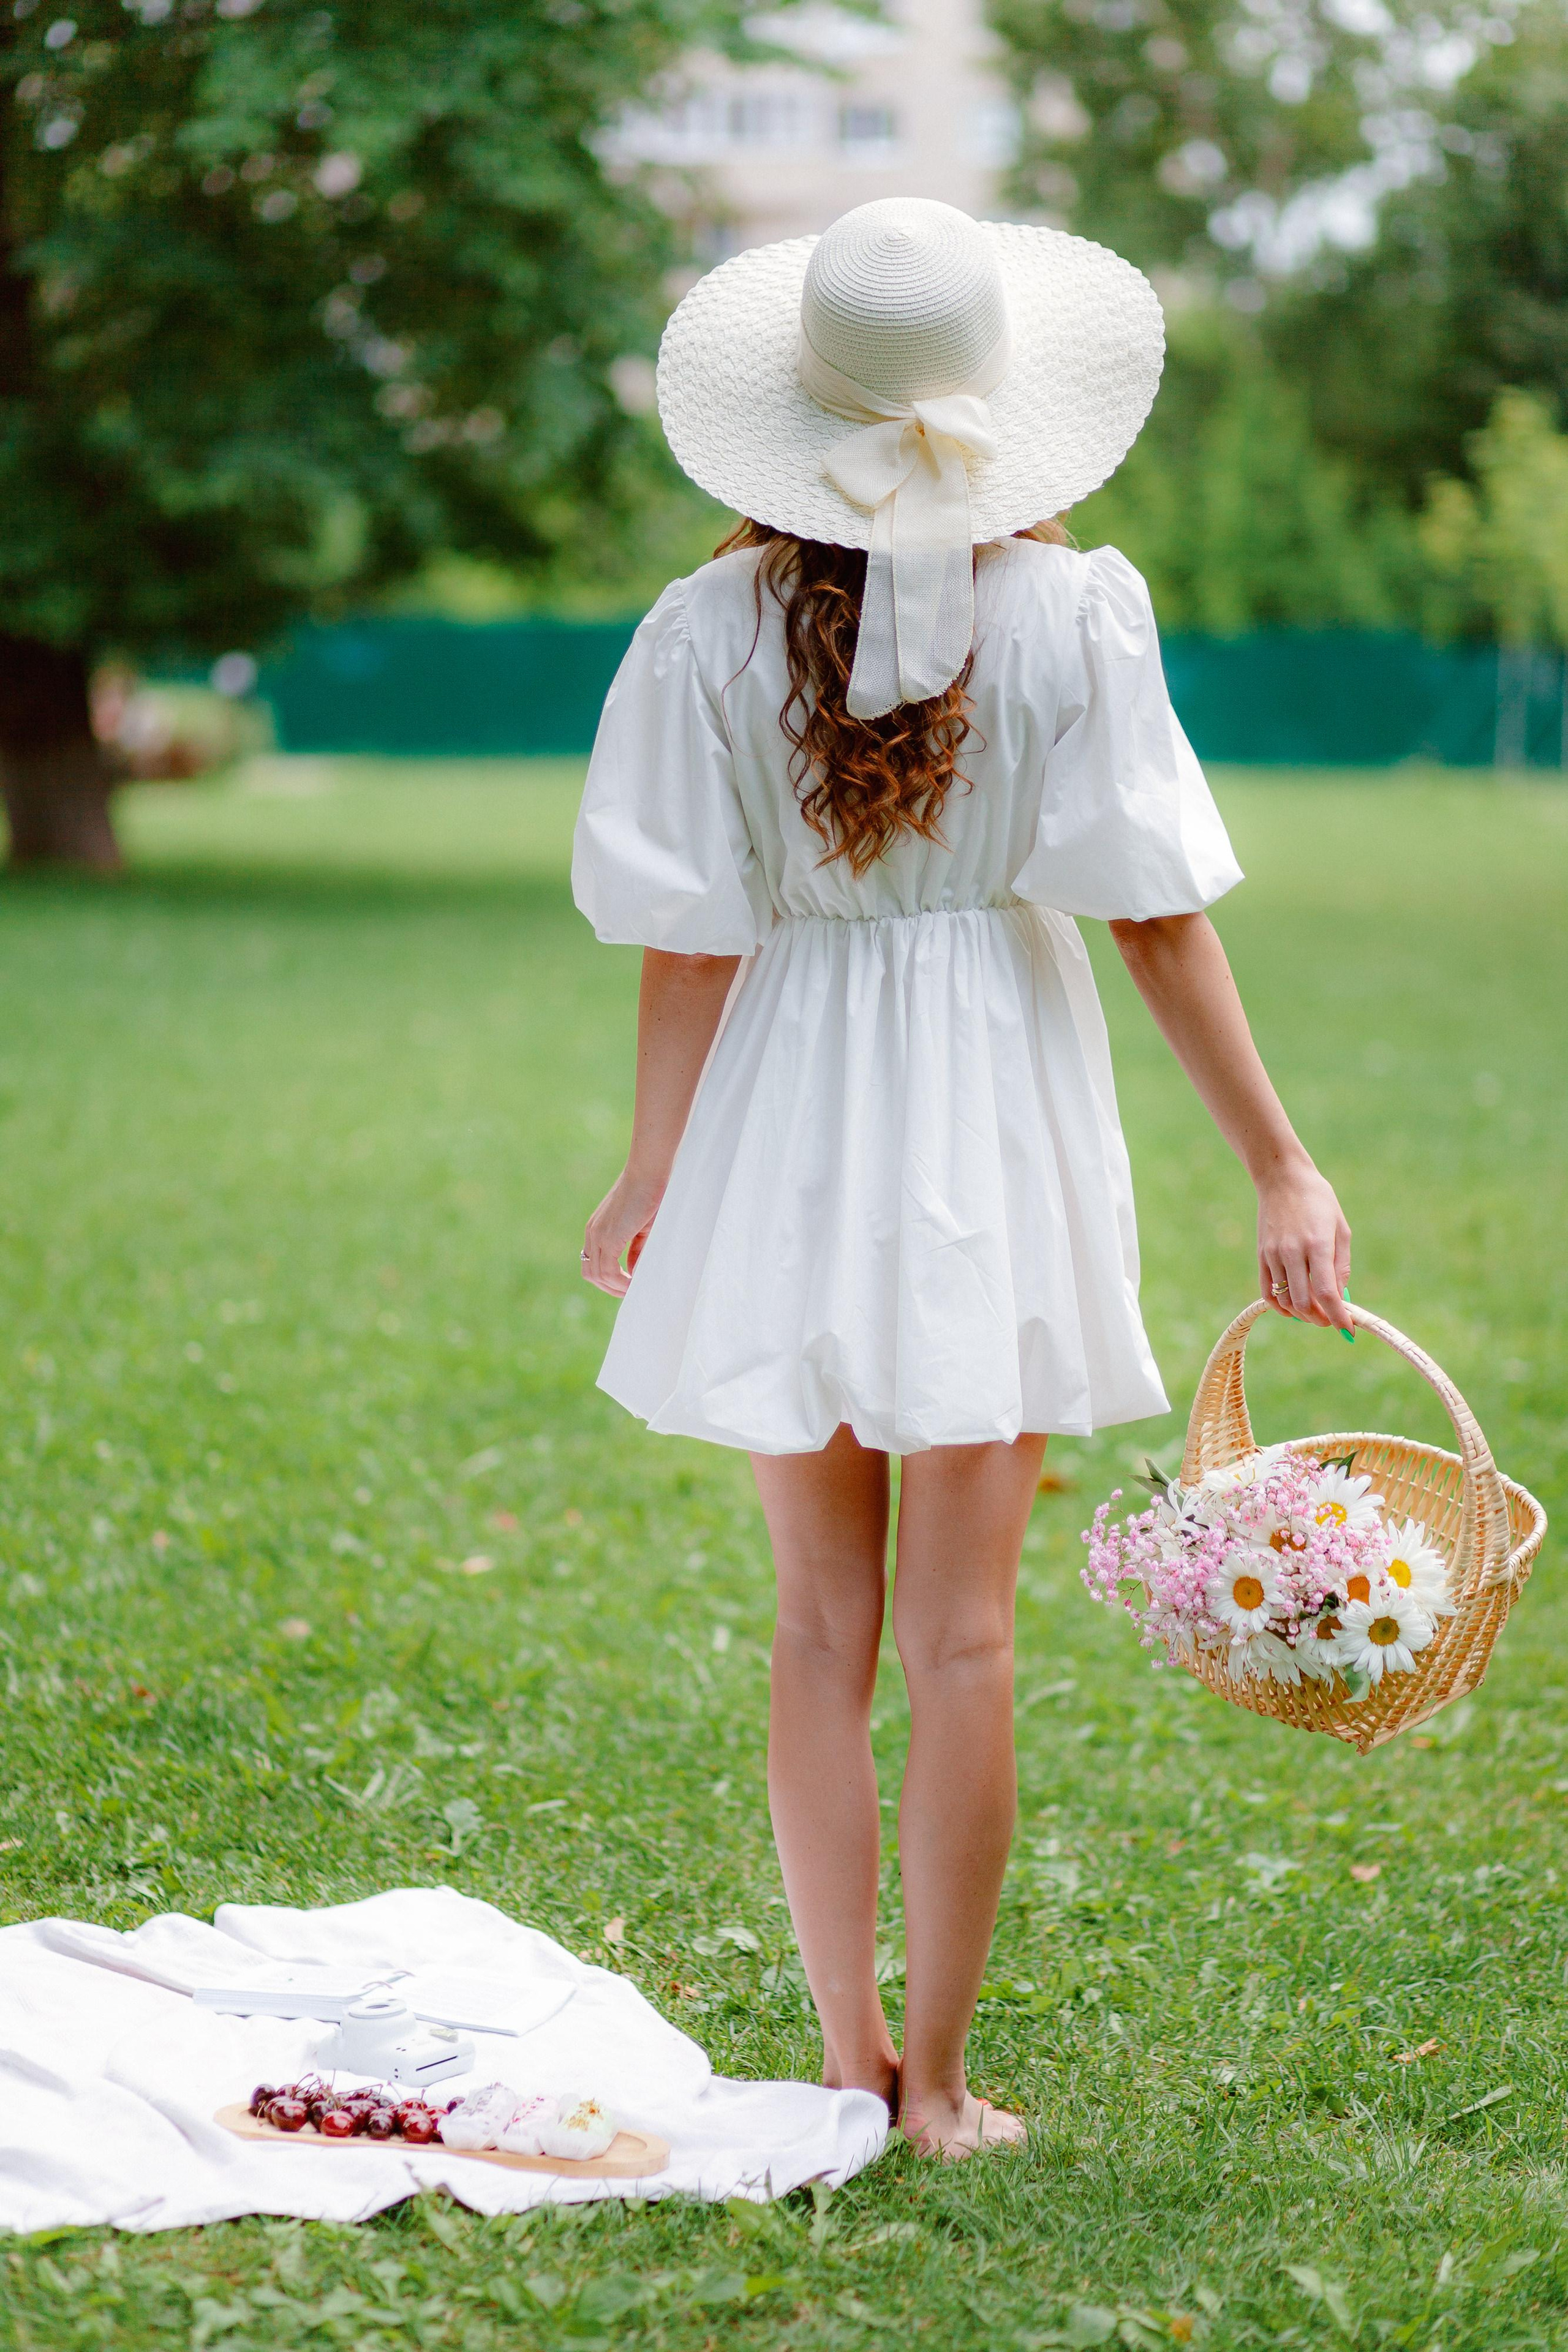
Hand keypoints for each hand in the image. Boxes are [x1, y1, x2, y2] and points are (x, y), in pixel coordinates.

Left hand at [581, 1165, 664, 1297]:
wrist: (648, 1172)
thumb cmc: (650, 1194)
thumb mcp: (641, 1228)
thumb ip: (635, 1250)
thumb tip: (633, 1272)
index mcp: (597, 1229)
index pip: (593, 1262)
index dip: (608, 1279)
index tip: (626, 1284)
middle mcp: (593, 1233)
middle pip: (590, 1273)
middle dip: (608, 1287)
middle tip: (628, 1292)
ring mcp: (598, 1235)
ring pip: (597, 1275)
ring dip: (615, 1288)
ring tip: (634, 1290)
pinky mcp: (608, 1237)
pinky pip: (608, 1271)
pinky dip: (620, 1282)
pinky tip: (635, 1283)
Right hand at [1256, 1160, 1351, 1330]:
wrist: (1282, 1179)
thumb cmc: (1318, 1201)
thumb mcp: (1340, 1229)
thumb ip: (1341, 1265)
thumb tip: (1339, 1297)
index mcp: (1317, 1244)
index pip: (1327, 1293)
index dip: (1338, 1316)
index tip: (1348, 1330)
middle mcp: (1292, 1252)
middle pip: (1304, 1303)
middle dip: (1320, 1319)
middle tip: (1331, 1320)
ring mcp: (1273, 1255)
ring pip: (1285, 1301)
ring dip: (1301, 1315)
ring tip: (1314, 1312)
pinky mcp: (1261, 1255)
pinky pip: (1267, 1291)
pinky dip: (1280, 1307)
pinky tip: (1292, 1308)